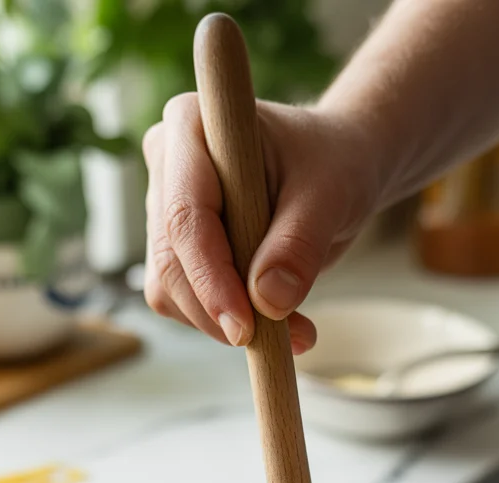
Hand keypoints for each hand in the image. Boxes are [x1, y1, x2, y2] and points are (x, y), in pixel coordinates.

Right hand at [141, 94, 380, 352]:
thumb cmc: (332, 164)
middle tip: (281, 339)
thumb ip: (299, 245)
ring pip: (171, 290)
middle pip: (171, 261)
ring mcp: (165, 210)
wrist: (334, 173)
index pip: (185, 216)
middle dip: (218, 311)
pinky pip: (186, 303)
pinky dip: (229, 324)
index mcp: (192, 126)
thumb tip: (268, 302)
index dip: (210, 277)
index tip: (245, 326)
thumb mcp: (329, 195)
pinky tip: (278, 323)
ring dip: (226, 325)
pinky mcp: (177, 250)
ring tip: (296, 328)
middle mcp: (167, 165)